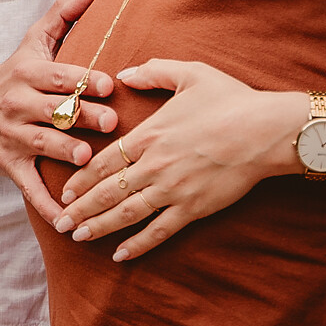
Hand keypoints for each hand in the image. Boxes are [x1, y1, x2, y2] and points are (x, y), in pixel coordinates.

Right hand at [0, 0, 117, 224]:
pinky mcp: (9, 165)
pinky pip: (29, 188)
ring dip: (64, 154)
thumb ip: (64, 13)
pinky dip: (48, 206)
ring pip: (42, 145)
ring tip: (86, 160)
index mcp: (30, 74)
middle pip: (55, 110)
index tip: (108, 84)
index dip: (83, 79)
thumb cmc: (13, 72)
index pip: (59, 75)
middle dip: (83, 117)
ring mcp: (13, 137)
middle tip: (112, 123)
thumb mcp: (34, 40)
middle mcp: (19, 104)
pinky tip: (69, 221)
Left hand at [52, 60, 302, 259]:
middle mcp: (155, 165)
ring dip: (99, 227)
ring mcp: (174, 189)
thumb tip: (123, 73)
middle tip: (59, 223)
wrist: (266, 131)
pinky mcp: (194, 208)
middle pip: (107, 191)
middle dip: (80, 209)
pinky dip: (138, 244)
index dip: (81, 178)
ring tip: (78, 237)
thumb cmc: (231, 99)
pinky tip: (121, 254)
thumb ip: (153, 71)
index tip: (63, 190)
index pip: (104, 161)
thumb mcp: (190, 73)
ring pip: (127, 214)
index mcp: (150, 134)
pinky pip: (160, 230)